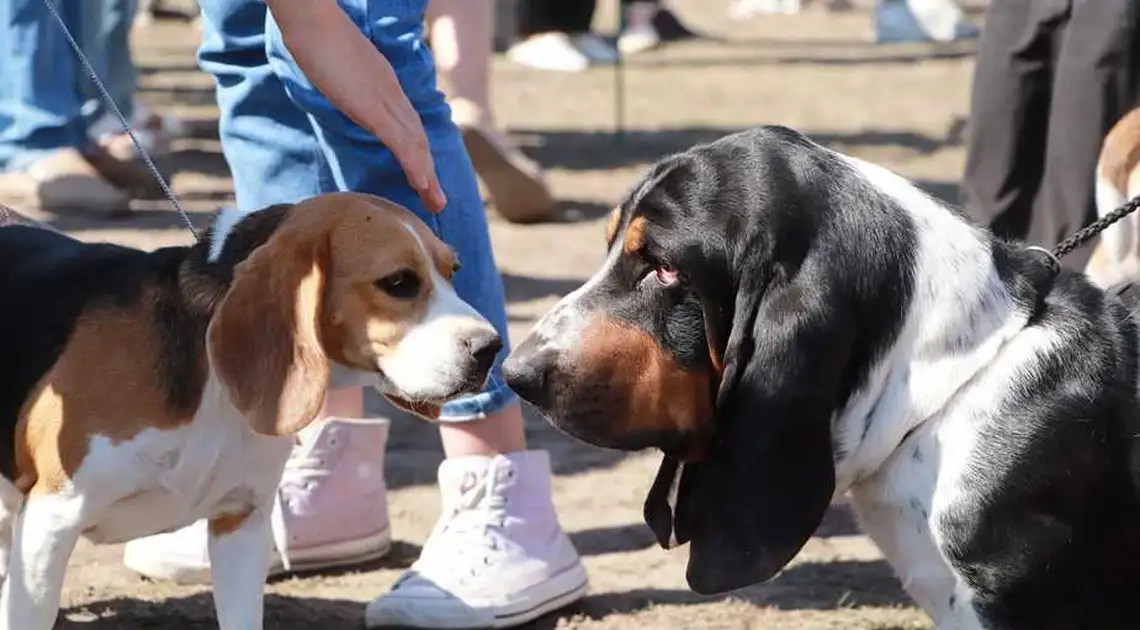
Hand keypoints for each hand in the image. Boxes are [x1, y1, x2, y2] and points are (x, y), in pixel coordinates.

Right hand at [267, 0, 446, 211]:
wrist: (313, 18)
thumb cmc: (316, 38)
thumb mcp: (337, 68)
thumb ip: (347, 84)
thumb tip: (344, 93)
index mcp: (385, 86)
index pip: (407, 125)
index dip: (418, 153)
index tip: (423, 178)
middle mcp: (392, 94)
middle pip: (418, 139)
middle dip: (429, 172)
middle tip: (437, 201)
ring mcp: (385, 100)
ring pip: (415, 143)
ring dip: (427, 176)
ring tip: (436, 203)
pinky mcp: (373, 106)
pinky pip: (400, 140)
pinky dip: (414, 164)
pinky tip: (422, 184)